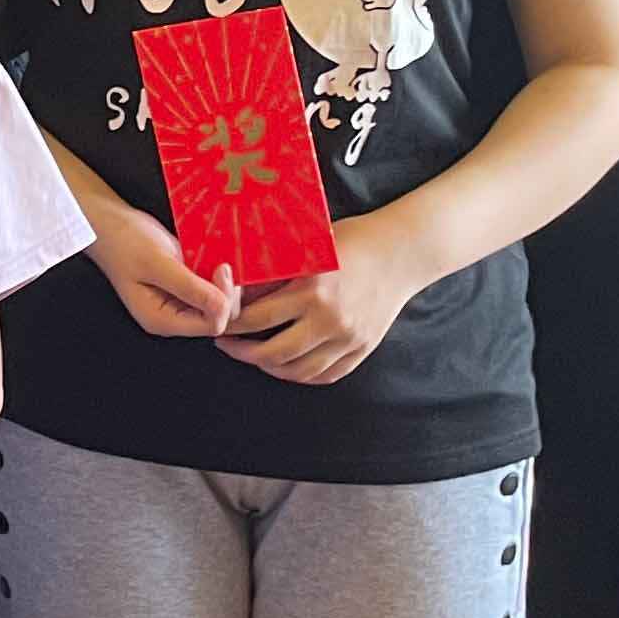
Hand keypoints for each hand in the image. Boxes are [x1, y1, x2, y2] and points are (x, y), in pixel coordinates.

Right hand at [83, 200, 241, 339]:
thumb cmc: (126, 241)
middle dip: (226, 292)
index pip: (211, 325)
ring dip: (223, 284)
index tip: (221, 268)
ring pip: (218, 305)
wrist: (110, 223)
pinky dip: (217, 277)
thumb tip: (223, 306)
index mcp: (162, 319)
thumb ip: (190, 287)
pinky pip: (211, 291)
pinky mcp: (184, 289)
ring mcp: (179, 303)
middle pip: (218, 318)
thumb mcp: (158, 262)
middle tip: (222, 263)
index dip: (222, 300)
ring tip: (216, 260)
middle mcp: (172, 317)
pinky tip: (212, 260)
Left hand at [217, 211, 428, 385]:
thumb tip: (235, 289)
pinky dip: (301, 376)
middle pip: (273, 353)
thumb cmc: (351, 241)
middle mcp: (330, 319)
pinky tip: (286, 366)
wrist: (401, 252)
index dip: (231, 325)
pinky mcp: (363, 349)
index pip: (257, 318)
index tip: (217, 323)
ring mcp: (348, 338)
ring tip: (253, 357)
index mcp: (311, 290)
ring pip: (298, 371)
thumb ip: (277, 272)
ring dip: (269, 368)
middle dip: (242, 352)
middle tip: (226, 344)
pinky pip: (326, 375)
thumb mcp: (308, 247)